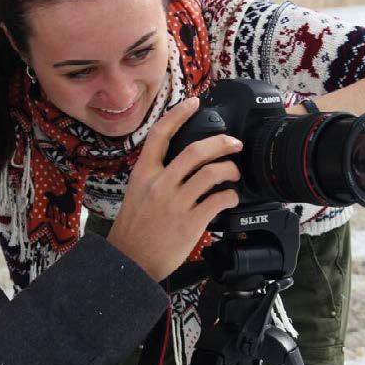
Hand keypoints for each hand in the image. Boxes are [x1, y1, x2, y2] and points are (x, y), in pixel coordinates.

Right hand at [108, 97, 241, 281]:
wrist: (130, 262)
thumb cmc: (134, 229)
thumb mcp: (137, 193)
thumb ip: (156, 176)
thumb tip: (182, 162)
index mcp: (144, 174)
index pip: (160, 134)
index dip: (179, 114)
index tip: (195, 102)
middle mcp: (159, 184)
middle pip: (195, 151)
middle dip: (221, 142)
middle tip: (234, 143)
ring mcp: (175, 203)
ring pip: (211, 173)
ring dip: (230, 170)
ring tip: (234, 173)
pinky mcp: (190, 222)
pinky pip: (218, 200)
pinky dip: (230, 196)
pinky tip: (231, 198)